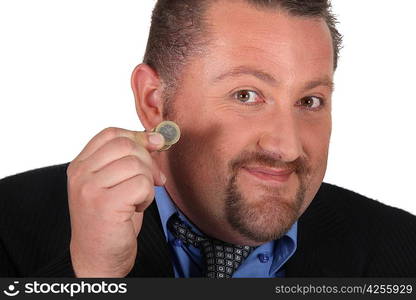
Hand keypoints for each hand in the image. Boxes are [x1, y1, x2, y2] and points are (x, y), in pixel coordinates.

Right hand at [67, 127, 165, 276]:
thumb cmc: (109, 220)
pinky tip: (137, 208)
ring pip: (136, 164)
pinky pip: (142, 184)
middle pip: (126, 145)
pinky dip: (148, 195)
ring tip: (138, 199)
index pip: (110, 134)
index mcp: (80, 166)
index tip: (155, 144)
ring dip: (147, 182)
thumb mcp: (115, 183)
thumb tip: (157, 139)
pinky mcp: (104, 204)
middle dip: (148, 161)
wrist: (97, 257)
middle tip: (153, 180)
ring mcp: (90, 188)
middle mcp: (81, 174)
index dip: (137, 135)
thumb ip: (129, 160)